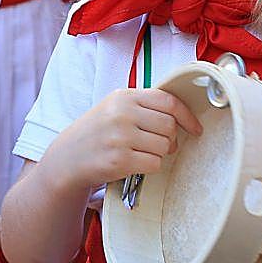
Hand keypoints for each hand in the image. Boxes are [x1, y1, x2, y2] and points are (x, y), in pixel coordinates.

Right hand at [53, 85, 203, 194]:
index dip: (187, 116)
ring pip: (164, 145)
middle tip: (161, 144)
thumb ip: (144, 106)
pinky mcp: (120, 160)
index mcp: (124, 96)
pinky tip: (135, 163)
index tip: (195, 128)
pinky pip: (154, 163)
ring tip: (141, 153)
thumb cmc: (96, 133)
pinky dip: (150, 166)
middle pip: (169, 126)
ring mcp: (120, 136)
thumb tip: (182, 115)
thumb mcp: (115, 108)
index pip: (168, 101)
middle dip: (171, 138)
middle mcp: (122, 113)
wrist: (67, 158)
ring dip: (159, 153)